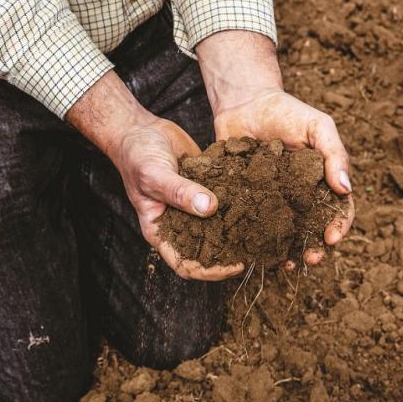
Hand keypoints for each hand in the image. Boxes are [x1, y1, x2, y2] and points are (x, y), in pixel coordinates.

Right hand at [67, 71, 243, 280]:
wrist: (139, 129)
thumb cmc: (136, 156)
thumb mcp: (154, 175)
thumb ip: (180, 192)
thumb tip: (210, 208)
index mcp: (160, 231)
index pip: (186, 265)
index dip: (211, 272)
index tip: (236, 265)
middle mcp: (179, 224)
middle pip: (208, 251)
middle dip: (232, 252)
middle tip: (260, 248)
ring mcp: (193, 206)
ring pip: (219, 225)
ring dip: (239, 228)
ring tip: (266, 226)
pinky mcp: (206, 188)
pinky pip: (224, 199)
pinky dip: (240, 200)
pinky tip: (259, 196)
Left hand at [196, 31, 354, 266]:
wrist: (244, 103)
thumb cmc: (286, 111)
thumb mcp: (317, 126)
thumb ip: (334, 153)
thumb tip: (346, 188)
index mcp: (320, 181)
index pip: (337, 209)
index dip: (339, 225)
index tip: (332, 238)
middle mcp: (298, 195)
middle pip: (310, 229)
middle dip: (313, 248)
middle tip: (309, 260)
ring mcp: (271, 200)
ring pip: (281, 233)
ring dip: (285, 251)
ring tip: (283, 264)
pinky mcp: (244, 200)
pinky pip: (250, 223)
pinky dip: (252, 240)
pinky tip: (251, 251)